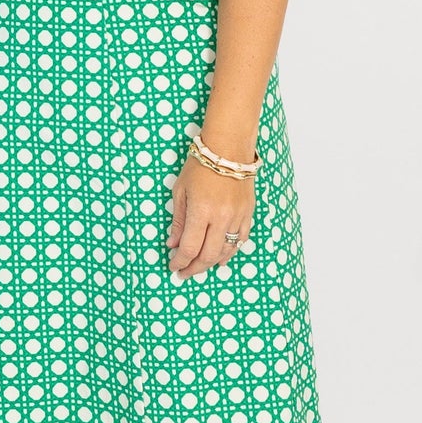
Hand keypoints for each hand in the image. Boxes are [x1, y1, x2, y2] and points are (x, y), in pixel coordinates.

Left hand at [167, 153, 253, 281]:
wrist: (228, 149)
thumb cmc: (200, 166)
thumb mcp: (180, 191)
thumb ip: (178, 220)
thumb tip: (173, 244)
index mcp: (201, 211)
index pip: (189, 247)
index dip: (180, 262)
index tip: (173, 266)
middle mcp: (221, 218)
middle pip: (208, 255)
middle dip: (194, 268)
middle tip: (184, 273)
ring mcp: (237, 217)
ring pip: (226, 251)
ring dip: (211, 263)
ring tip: (199, 266)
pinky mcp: (248, 214)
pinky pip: (240, 241)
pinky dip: (230, 252)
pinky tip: (220, 258)